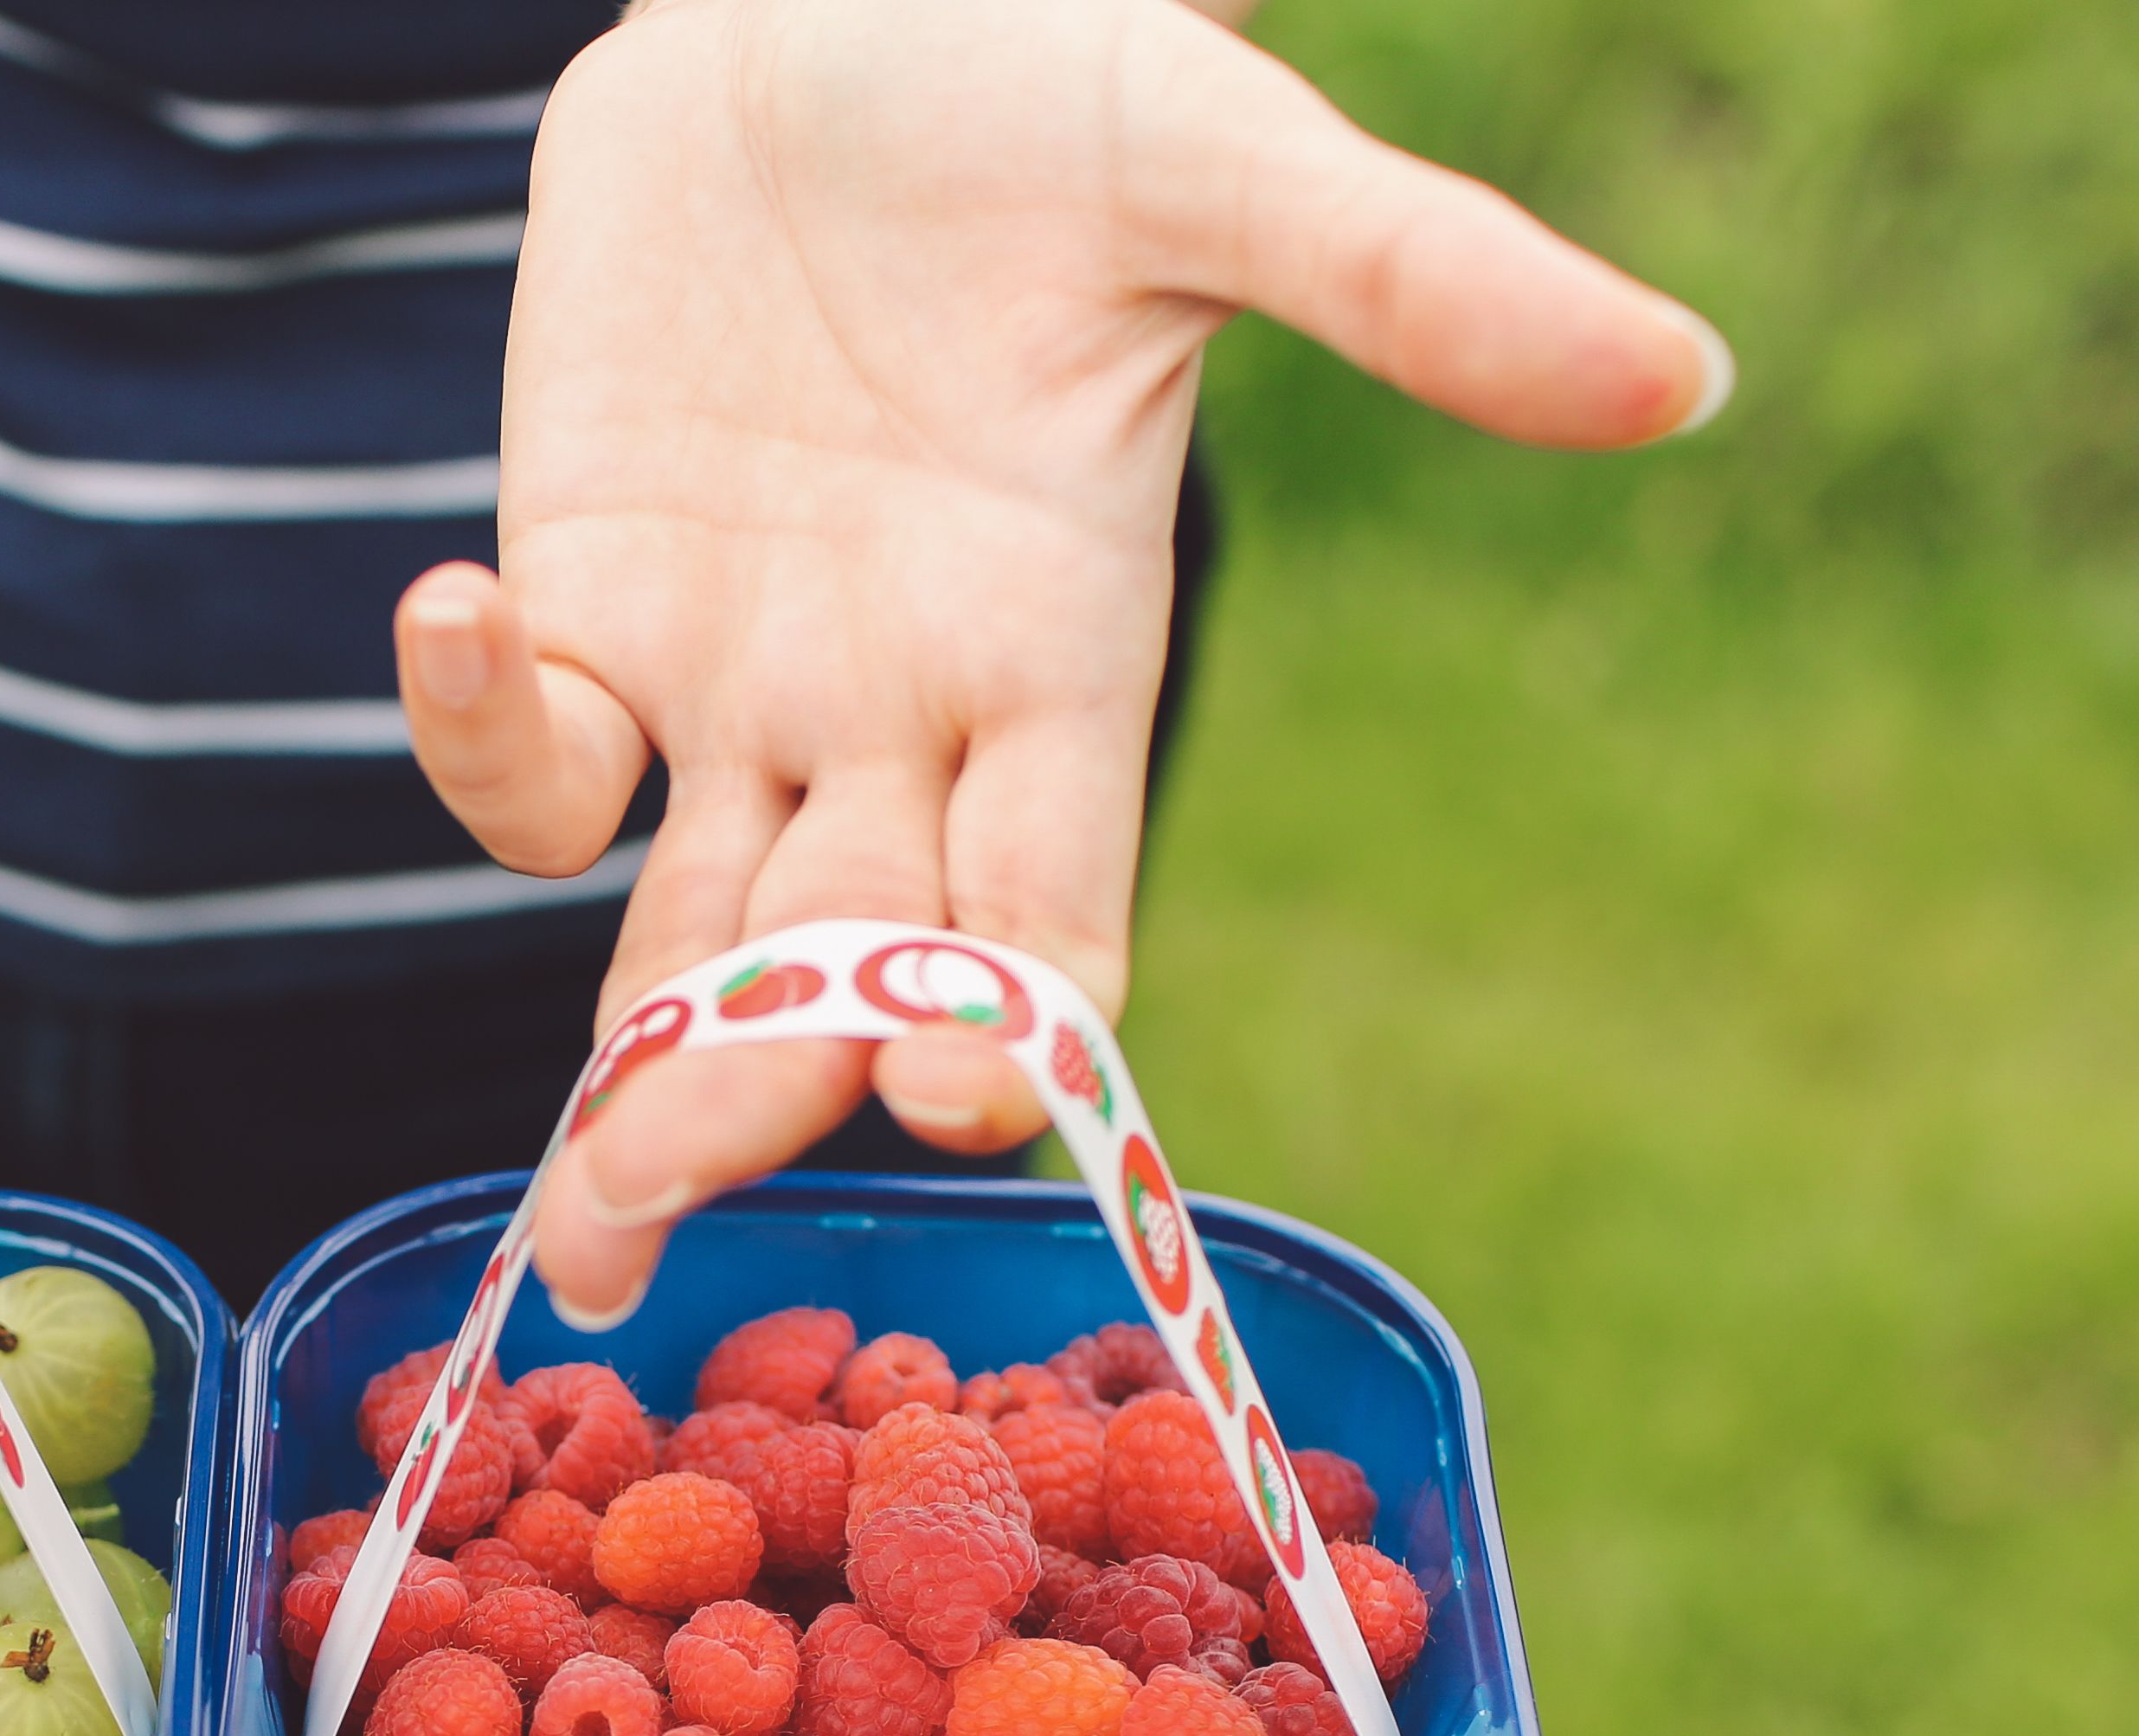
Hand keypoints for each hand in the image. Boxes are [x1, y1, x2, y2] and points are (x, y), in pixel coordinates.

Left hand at [399, 0, 1725, 1322]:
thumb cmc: (1039, 63)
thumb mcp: (1217, 161)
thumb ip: (1420, 280)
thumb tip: (1685, 372)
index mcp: (1063, 660)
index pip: (1055, 910)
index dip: (1015, 1023)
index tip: (963, 1102)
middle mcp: (902, 722)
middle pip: (845, 971)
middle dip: (765, 1092)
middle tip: (665, 1196)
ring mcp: (740, 691)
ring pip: (684, 947)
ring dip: (631, 1080)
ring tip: (585, 1216)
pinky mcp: (589, 611)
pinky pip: (528, 757)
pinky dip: (476, 732)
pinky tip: (453, 626)